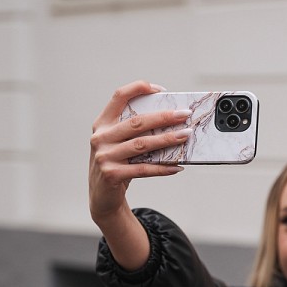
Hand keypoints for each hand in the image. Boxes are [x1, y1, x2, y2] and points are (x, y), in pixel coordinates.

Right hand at [89, 80, 189, 224]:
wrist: (102, 197)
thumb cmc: (116, 165)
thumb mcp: (118, 144)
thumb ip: (134, 132)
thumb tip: (170, 122)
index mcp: (102, 124)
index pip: (119, 97)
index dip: (139, 88)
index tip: (161, 90)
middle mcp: (101, 137)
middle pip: (137, 122)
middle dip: (164, 117)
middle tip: (184, 114)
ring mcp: (105, 156)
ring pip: (142, 144)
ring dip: (167, 139)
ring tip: (185, 136)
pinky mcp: (112, 174)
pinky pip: (144, 169)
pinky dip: (163, 168)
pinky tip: (177, 166)